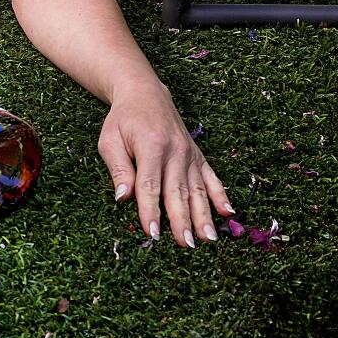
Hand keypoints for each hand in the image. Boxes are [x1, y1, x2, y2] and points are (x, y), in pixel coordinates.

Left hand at [98, 80, 232, 247]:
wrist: (144, 93)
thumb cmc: (123, 120)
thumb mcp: (110, 140)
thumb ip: (118, 169)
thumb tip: (123, 198)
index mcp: (151, 146)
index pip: (150, 185)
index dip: (151, 210)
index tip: (154, 233)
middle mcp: (175, 151)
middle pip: (177, 191)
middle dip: (182, 220)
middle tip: (185, 243)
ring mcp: (189, 154)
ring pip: (197, 189)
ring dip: (203, 215)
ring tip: (208, 238)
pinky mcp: (197, 155)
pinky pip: (211, 177)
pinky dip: (220, 195)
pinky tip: (228, 213)